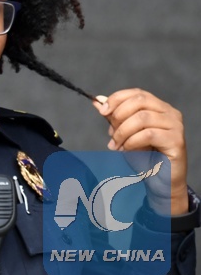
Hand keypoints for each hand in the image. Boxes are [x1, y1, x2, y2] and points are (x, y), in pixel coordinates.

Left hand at [92, 89, 187, 215]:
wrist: (158, 180)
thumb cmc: (143, 156)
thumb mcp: (124, 133)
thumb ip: (114, 117)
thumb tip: (97, 100)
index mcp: (158, 107)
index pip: (137, 93)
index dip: (117, 99)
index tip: (102, 111)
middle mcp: (170, 113)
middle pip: (139, 101)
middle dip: (119, 115)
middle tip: (110, 134)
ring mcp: (175, 126)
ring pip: (142, 118)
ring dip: (123, 132)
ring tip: (116, 146)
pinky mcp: (177, 140)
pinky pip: (148, 134)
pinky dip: (132, 142)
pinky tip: (127, 150)